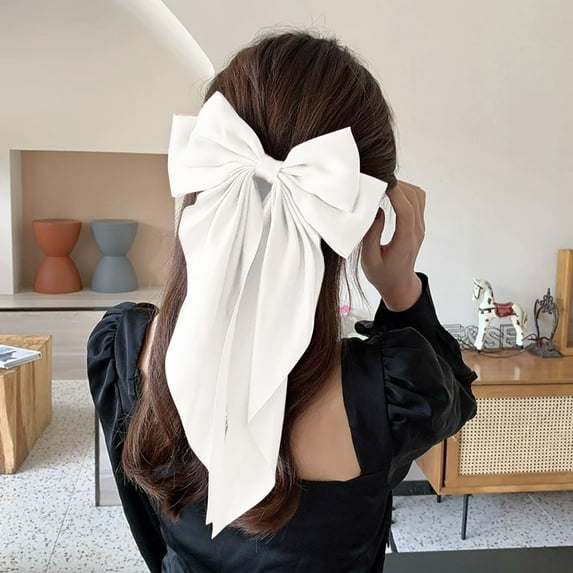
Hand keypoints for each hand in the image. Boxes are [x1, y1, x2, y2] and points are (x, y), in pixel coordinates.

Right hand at [361, 181, 425, 310]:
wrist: (399, 285)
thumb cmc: (383, 275)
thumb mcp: (369, 260)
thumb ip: (371, 235)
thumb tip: (375, 211)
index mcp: (405, 241)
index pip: (406, 211)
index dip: (396, 194)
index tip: (382, 182)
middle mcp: (416, 232)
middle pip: (414, 199)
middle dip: (397, 186)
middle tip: (378, 182)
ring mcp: (420, 227)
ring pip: (418, 197)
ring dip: (403, 187)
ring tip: (384, 187)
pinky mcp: (418, 225)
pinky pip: (417, 201)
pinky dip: (405, 192)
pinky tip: (391, 194)